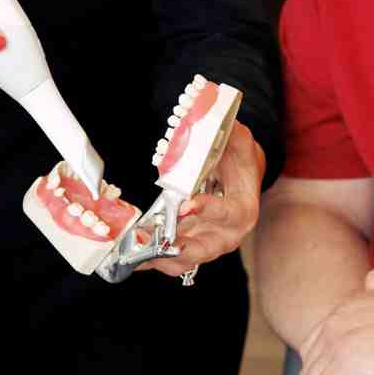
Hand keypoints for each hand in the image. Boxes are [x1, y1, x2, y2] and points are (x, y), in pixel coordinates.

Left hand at [138, 122, 264, 276]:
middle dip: (181, 250)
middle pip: (205, 250)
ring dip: (160, 258)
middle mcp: (226, 233)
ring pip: (185, 260)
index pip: (227, 213)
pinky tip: (130, 253)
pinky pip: (170, 257)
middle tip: (159, 245)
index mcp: (243, 210)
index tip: (185, 204)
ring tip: (136, 252)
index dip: (207, 210)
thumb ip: (232, 133)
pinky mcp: (189, 244)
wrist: (240, 180)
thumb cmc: (239, 163)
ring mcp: (207, 243)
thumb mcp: (240, 145)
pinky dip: (150, 257)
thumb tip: (215, 114)